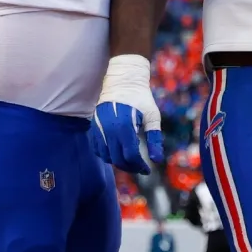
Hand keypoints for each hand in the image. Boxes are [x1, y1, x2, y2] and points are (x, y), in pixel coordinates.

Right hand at [92, 54, 163, 174]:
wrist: (122, 81)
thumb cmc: (141, 98)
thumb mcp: (153, 117)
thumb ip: (154, 139)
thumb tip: (157, 160)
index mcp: (125, 127)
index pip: (131, 156)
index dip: (140, 166)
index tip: (147, 170)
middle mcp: (109, 129)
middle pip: (118, 159)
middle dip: (130, 167)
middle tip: (140, 168)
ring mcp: (99, 128)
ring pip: (106, 156)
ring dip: (118, 162)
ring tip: (130, 161)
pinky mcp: (94, 127)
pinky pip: (97, 149)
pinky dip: (106, 155)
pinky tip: (117, 154)